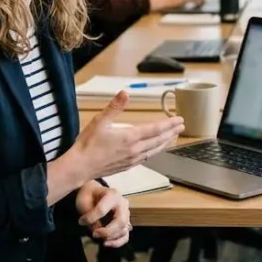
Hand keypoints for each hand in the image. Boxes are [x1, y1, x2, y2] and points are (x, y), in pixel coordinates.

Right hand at [67, 92, 184, 179]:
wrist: (80, 167)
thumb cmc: (88, 144)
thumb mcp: (99, 121)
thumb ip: (114, 107)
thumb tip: (125, 93)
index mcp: (130, 137)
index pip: (155, 129)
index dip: (169, 124)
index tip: (180, 120)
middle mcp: (135, 149)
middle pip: (159, 140)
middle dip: (171, 132)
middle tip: (181, 126)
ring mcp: (132, 159)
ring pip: (154, 150)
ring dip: (165, 142)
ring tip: (173, 136)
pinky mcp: (127, 166)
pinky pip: (147, 158)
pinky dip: (155, 151)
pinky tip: (155, 150)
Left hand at [75, 182, 130, 247]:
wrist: (94, 193)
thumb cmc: (89, 196)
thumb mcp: (84, 203)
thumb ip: (90, 216)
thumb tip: (96, 231)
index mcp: (112, 194)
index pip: (102, 210)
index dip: (90, 218)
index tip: (80, 221)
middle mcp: (123, 204)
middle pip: (120, 221)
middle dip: (107, 231)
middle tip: (94, 234)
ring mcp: (126, 214)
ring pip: (124, 230)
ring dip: (111, 237)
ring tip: (99, 239)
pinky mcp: (125, 223)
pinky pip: (125, 236)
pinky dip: (117, 242)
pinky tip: (106, 244)